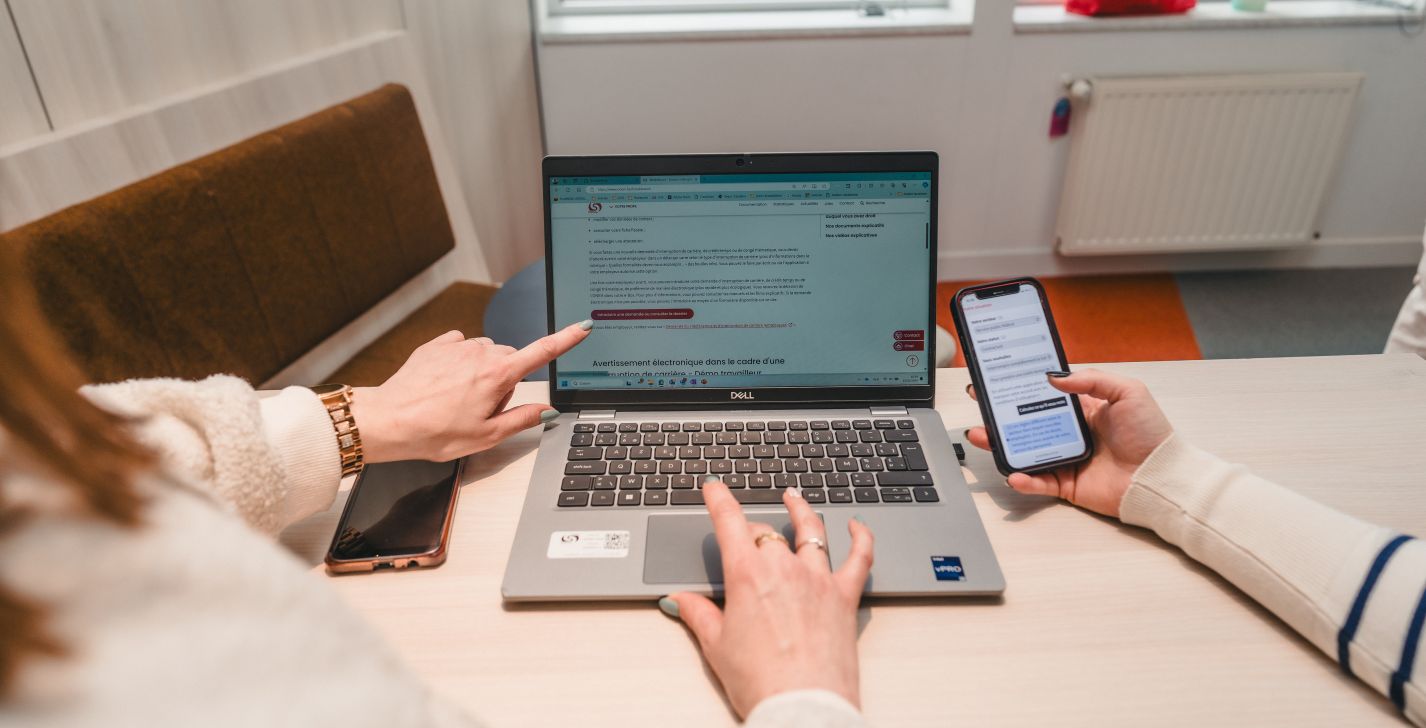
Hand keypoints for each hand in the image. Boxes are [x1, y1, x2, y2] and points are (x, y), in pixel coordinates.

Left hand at [349, 321, 591, 462]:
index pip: (542, 353)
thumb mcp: (487, 435)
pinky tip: (446, 385)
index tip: (584, 326)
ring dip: (482, 372)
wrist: (390, 421)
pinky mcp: (437, 345)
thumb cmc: (435, 432)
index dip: (567, 339)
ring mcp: (457, 346)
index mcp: (498, 375)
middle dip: (505, 380)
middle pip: (510, 359)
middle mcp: (481, 353)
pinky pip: (461, 348)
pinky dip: (460, 363)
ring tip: (459, 400)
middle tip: (483, 409)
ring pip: (485, 354)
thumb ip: (522, 419)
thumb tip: (546, 410)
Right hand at [663, 481, 873, 717]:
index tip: (714, 488)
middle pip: (767, 533)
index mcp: (748, 576)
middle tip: (745, 536)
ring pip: (812, 531)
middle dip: (753, 530)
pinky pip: (860, 558)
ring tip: (795, 499)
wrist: (801, 708)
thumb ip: (698, 615)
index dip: (719, 500)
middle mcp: (785, 568)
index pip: (730, 522)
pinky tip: (857, 526)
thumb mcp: (716, 647)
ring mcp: (819, 580)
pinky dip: (861, 537)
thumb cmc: (761, 682)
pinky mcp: (845, 597)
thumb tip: (680, 600)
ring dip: (802, 511)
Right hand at [966, 369, 1172, 517]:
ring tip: (982, 436)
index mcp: (1083, 409)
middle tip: (979, 402)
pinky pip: (1039, 481)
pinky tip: (1013, 472)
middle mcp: (1070, 433)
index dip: (1021, 387)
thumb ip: (1091, 379)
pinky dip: (1023, 478)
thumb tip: (1054, 377)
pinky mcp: (1067, 484)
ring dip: (1000, 444)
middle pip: (1026, 422)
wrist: (1162, 477)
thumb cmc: (1152, 435)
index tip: (998, 378)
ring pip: (1024, 450)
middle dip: (999, 413)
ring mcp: (1066, 459)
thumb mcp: (1128, 392)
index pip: (1044, 395)